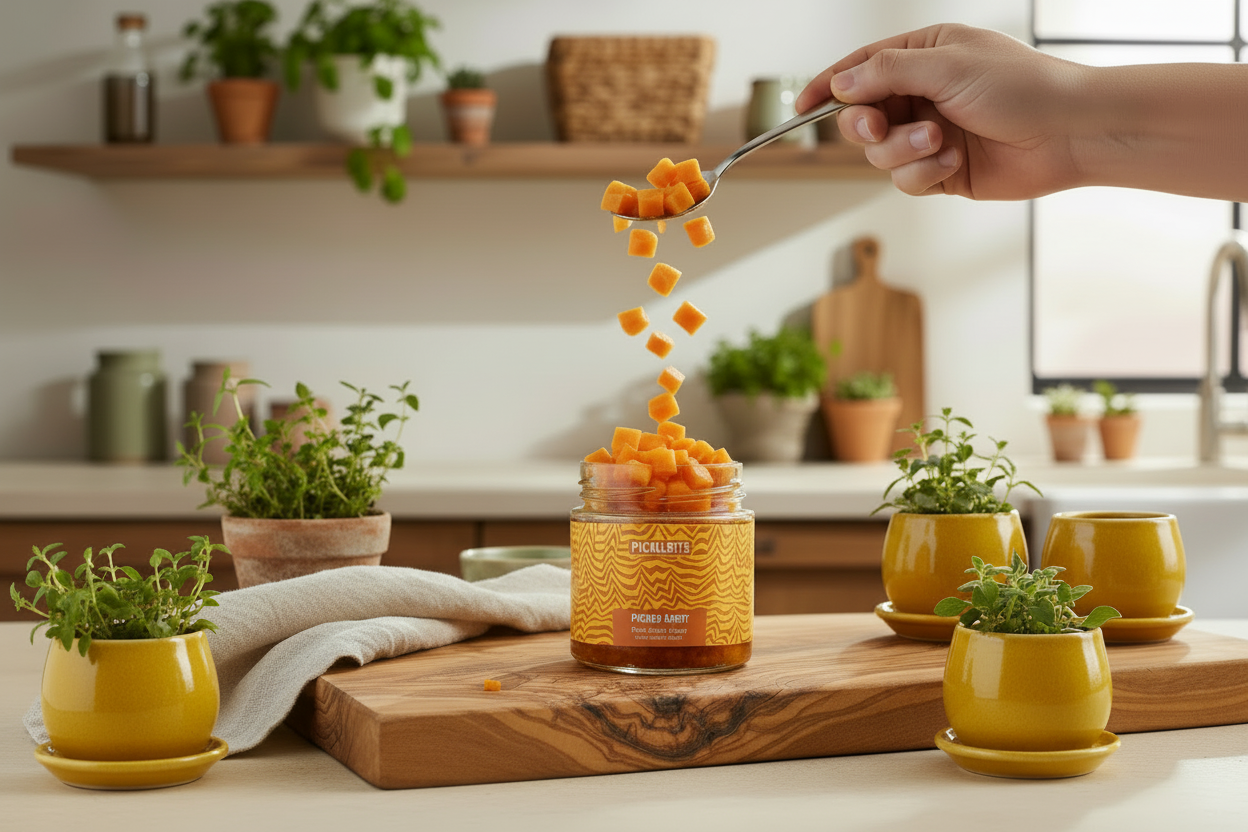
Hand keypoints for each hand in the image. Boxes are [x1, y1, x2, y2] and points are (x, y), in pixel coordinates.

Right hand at [797, 24, 1083, 199]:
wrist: (1069, 133)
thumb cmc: (1022, 87)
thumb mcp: (945, 67)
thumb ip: (885, 74)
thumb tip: (842, 84)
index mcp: (924, 56)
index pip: (861, 69)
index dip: (829, 87)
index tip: (802, 107)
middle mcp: (923, 94)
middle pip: (862, 117)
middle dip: (866, 127)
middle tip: (878, 129)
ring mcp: (931, 134)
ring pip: (881, 154)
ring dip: (904, 151)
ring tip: (939, 143)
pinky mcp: (942, 170)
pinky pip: (906, 179)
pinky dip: (924, 173)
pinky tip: (953, 161)